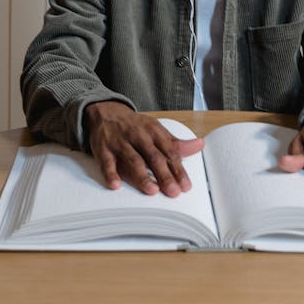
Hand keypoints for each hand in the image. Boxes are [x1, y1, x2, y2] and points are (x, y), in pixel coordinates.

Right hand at [84, 101, 203, 197]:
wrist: (107, 112)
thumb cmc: (135, 126)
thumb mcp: (156, 130)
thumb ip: (176, 143)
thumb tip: (198, 145)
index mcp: (154, 132)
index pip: (169, 152)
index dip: (178, 169)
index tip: (185, 185)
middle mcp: (138, 136)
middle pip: (153, 157)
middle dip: (164, 175)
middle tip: (173, 191)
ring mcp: (120, 142)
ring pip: (133, 159)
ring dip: (142, 176)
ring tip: (152, 190)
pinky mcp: (104, 149)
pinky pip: (107, 162)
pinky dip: (111, 174)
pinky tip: (116, 185)